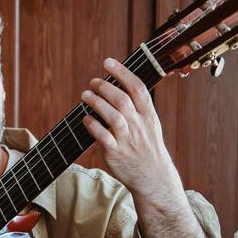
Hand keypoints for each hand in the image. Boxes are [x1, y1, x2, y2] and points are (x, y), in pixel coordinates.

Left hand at [81, 57, 180, 196]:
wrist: (152, 176)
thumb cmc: (147, 146)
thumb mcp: (149, 123)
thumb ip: (136, 106)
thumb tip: (117, 84)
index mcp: (148, 114)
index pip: (137, 88)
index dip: (122, 72)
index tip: (108, 62)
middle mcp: (139, 125)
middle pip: (122, 100)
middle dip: (105, 87)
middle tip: (93, 82)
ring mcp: (127, 139)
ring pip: (113, 116)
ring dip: (97, 103)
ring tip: (85, 95)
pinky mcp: (115, 153)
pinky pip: (103, 137)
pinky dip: (92, 126)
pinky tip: (85, 118)